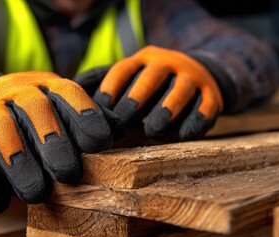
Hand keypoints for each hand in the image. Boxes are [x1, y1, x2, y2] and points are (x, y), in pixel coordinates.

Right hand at [0, 72, 111, 212]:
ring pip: (1, 131)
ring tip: (36, 195)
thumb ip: (87, 117)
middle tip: (68, 175)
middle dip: (54, 143)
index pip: (69, 94)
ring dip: (19, 165)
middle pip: (36, 110)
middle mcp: (17, 92)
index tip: (100, 144)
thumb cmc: (30, 113)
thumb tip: (120, 129)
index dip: (86, 117)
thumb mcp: (59, 106)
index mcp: (47, 87)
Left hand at [88, 45, 222, 139]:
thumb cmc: (151, 84)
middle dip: (135, 100)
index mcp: (143, 59)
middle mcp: (168, 64)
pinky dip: (197, 120)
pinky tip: (184, 135)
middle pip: (151, 78)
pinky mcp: (212, 95)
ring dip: (167, 109)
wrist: (198, 74)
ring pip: (181, 90)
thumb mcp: (129, 76)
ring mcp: (192, 77)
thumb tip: (66, 86)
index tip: (100, 108)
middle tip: (121, 123)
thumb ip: (102, 81)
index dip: (111, 87)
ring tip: (153, 130)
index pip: (124, 69)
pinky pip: (207, 106)